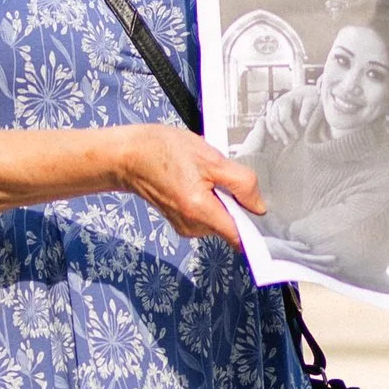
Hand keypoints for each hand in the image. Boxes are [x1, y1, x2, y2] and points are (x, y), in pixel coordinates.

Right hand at [120, 123, 265, 248]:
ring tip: (204, 177)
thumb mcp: (211, 158)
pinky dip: (209, 201)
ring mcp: (185, 226)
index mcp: (200, 212)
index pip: (240, 237)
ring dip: (221, 200)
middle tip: (222, 178)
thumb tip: (259, 206)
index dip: (256, 228)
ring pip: (220, 219)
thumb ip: (241, 183)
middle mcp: (192, 227)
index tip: (259, 212)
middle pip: (231, 225)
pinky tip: (196, 182)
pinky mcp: (181, 222)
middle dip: (235, 204)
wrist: (129, 156)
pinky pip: (207, 216)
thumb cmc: (163, 151)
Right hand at [243, 77, 321, 156]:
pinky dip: (271, 130)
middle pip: (274, 121)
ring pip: (269, 122)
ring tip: (284, 142)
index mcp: (285, 100)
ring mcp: (273, 107)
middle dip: (281, 133)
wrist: (305, 92)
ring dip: (275, 133)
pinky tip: (277, 138)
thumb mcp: (311, 101)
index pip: (284, 118)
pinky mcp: (273, 111)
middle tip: (289, 142)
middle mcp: (276, 103)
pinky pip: (268, 122)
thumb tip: (303, 124)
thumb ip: (306, 112)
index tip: (297, 137)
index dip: (290, 129)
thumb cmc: (310, 97)